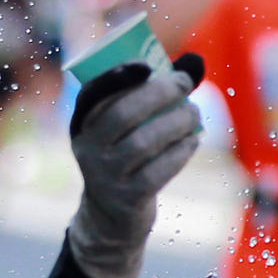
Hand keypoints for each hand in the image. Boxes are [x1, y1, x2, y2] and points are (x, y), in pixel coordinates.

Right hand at [68, 53, 204, 277]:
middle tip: (184, 83)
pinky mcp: (129, 197)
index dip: (117, 77)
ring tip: (193, 112)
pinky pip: (159, 169)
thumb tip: (195, 61)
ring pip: (144, 141)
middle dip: (159, 94)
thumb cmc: (127, 156)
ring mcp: (106, 174)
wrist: (112, 215)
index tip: (146, 64)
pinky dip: (181, 151)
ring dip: (176, 121)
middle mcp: (88, 147)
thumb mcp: (126, 128)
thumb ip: (155, 93)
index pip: (93, 94)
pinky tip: (192, 140)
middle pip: (122, 114)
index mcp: (82, 123)